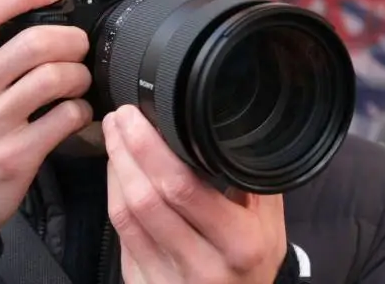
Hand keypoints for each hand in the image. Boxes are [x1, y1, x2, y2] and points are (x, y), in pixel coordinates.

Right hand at [0, 0, 92, 253]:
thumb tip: (26, 6)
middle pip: (34, 42)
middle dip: (72, 39)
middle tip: (79, 46)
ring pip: (55, 78)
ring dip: (80, 75)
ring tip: (78, 81)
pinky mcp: (14, 156)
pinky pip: (65, 118)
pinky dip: (81, 111)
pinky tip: (76, 113)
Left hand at [103, 105, 286, 283]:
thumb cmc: (253, 265)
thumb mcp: (270, 226)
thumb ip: (251, 181)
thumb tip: (228, 129)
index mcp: (239, 242)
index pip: (183, 187)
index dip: (151, 148)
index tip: (140, 115)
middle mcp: (202, 264)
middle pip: (146, 197)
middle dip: (126, 149)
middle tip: (120, 117)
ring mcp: (167, 278)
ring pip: (126, 214)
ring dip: (115, 169)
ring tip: (114, 136)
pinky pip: (120, 233)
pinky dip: (114, 194)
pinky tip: (117, 171)